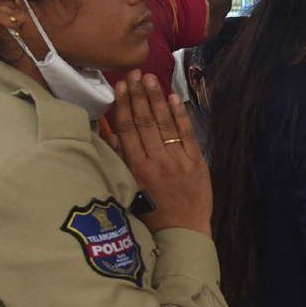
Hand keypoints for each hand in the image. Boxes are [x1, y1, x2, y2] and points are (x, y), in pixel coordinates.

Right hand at [103, 70, 212, 236]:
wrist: (183, 233)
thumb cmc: (153, 215)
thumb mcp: (129, 190)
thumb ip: (120, 162)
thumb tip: (109, 135)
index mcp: (137, 169)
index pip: (128, 130)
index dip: (123, 106)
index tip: (120, 86)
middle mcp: (157, 162)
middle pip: (145, 122)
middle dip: (139, 95)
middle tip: (134, 73)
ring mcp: (178, 161)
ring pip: (164, 125)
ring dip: (157, 99)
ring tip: (150, 78)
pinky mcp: (196, 163)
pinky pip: (187, 135)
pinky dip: (180, 115)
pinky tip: (173, 97)